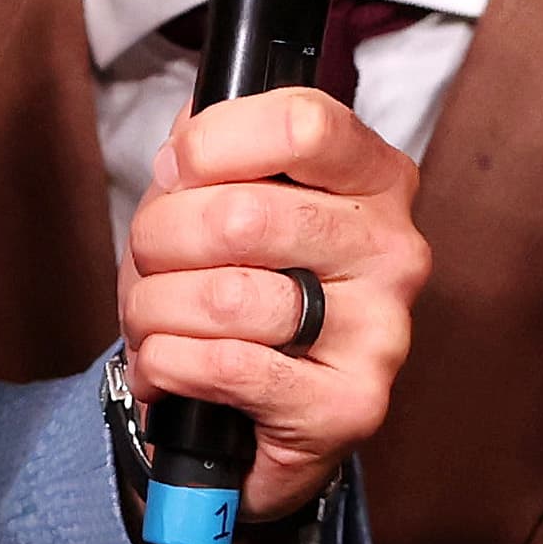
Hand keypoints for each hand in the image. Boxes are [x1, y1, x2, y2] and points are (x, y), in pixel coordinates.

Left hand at [121, 86, 425, 526]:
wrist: (253, 418)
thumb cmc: (238, 288)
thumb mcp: (221, 199)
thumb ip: (209, 151)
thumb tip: (185, 145)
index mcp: (373, 179)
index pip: (302, 125)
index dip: (213, 143)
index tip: (178, 171)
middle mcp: (392, 250)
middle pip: (244, 215)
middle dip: (159, 240)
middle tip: (150, 263)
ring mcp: (381, 332)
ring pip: (226, 297)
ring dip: (154, 310)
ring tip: (154, 321)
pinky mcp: (352, 406)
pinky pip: (227, 366)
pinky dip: (168, 364)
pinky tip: (168, 367)